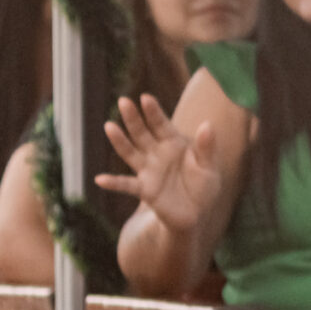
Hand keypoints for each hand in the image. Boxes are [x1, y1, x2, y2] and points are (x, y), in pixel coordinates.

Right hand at [97, 95, 220, 233]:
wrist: (197, 212)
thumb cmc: (204, 185)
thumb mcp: (210, 166)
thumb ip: (207, 147)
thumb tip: (208, 124)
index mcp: (174, 143)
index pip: (162, 124)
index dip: (154, 112)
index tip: (145, 97)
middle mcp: (157, 153)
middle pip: (142, 133)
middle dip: (133, 118)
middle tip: (123, 101)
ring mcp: (148, 170)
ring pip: (130, 153)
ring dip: (120, 141)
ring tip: (109, 126)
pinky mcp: (144, 190)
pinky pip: (126, 185)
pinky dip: (114, 183)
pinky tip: (100, 179)